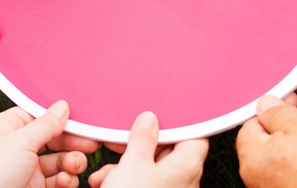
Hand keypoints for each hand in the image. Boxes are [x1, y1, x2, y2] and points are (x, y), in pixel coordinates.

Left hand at [0, 102, 99, 187]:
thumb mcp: (20, 142)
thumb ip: (46, 124)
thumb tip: (63, 106)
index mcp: (6, 128)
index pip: (38, 115)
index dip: (59, 118)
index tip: (81, 120)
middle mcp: (16, 147)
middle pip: (52, 138)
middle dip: (72, 142)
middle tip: (92, 144)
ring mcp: (26, 168)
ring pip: (58, 160)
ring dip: (71, 162)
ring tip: (75, 166)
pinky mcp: (34, 187)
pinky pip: (57, 179)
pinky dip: (65, 179)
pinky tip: (65, 181)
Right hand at [88, 112, 207, 187]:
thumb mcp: (133, 164)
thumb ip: (143, 139)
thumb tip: (150, 119)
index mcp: (187, 165)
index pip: (193, 135)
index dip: (175, 124)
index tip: (154, 116)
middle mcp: (184, 180)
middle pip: (167, 151)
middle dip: (138, 147)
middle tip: (119, 142)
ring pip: (149, 169)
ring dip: (124, 166)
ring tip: (104, 173)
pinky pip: (142, 184)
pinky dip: (124, 181)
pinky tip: (103, 183)